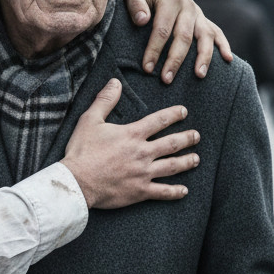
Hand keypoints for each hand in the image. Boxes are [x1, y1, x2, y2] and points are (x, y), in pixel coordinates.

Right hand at [61, 79, 199, 208]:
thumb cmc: (82, 151)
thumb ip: (105, 100)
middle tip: (196, 136)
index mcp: (132, 134)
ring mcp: (143, 173)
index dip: (174, 114)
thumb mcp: (90, 120)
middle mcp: (142, 153)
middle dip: (187, 138)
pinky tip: (184, 190)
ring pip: (173, 166)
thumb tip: (115, 82)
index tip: (184, 111)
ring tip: (196, 159)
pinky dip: (175, 192)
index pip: (159, 120)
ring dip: (187, 162)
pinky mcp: (140, 191)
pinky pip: (163, 192)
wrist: (76, 181)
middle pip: (172, 144)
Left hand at [120, 0, 232, 82]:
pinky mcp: (202, 19)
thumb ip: (134, 2)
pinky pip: (216, 32)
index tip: (147, 68)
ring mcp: (197, 13)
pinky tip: (228, 59)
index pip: (163, 29)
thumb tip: (143, 20)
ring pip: (205, 36)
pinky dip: (224, 45)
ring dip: (204, 57)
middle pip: (184, 36)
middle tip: (166, 80)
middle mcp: (187, 5)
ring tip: (199, 75)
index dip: (155, 50)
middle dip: (175, 60)